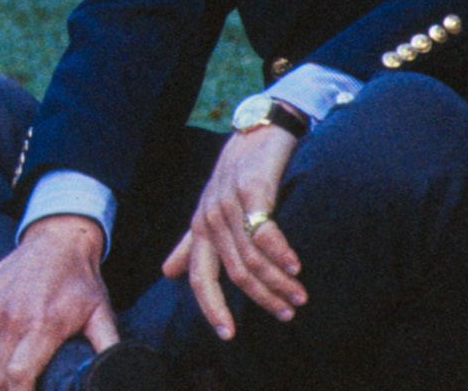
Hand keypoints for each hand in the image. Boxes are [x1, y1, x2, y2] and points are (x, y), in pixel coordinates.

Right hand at [0, 215, 119, 390]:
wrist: (57, 240)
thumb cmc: (80, 280)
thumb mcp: (101, 315)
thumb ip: (108, 349)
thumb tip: (117, 375)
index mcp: (43, 323)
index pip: (19, 375)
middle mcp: (12, 316)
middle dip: (12, 390)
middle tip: (28, 390)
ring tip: (14, 382)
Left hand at [162, 126, 305, 338]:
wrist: (257, 131)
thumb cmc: (236, 174)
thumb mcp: (209, 210)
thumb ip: (192, 244)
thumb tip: (168, 273)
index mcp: (199, 229)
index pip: (200, 278)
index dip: (211, 307)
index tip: (228, 335)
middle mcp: (210, 219)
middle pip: (234, 273)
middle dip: (262, 299)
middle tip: (288, 313)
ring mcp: (229, 204)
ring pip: (252, 258)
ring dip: (279, 282)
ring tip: (299, 296)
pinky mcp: (253, 190)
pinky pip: (265, 232)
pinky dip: (281, 253)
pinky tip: (297, 267)